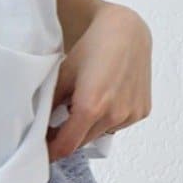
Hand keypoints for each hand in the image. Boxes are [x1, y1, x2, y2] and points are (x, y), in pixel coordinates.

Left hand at [47, 0, 151, 160]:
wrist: (126, 31)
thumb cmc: (92, 48)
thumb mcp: (63, 74)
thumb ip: (51, 104)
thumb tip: (39, 127)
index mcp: (91, 107)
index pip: (66, 146)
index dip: (51, 151)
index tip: (42, 151)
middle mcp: (114, 115)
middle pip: (82, 142)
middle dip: (68, 137)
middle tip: (59, 123)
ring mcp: (131, 115)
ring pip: (100, 134)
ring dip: (89, 128)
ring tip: (87, 103)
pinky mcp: (142, 111)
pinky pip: (117, 125)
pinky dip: (107, 119)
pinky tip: (107, 97)